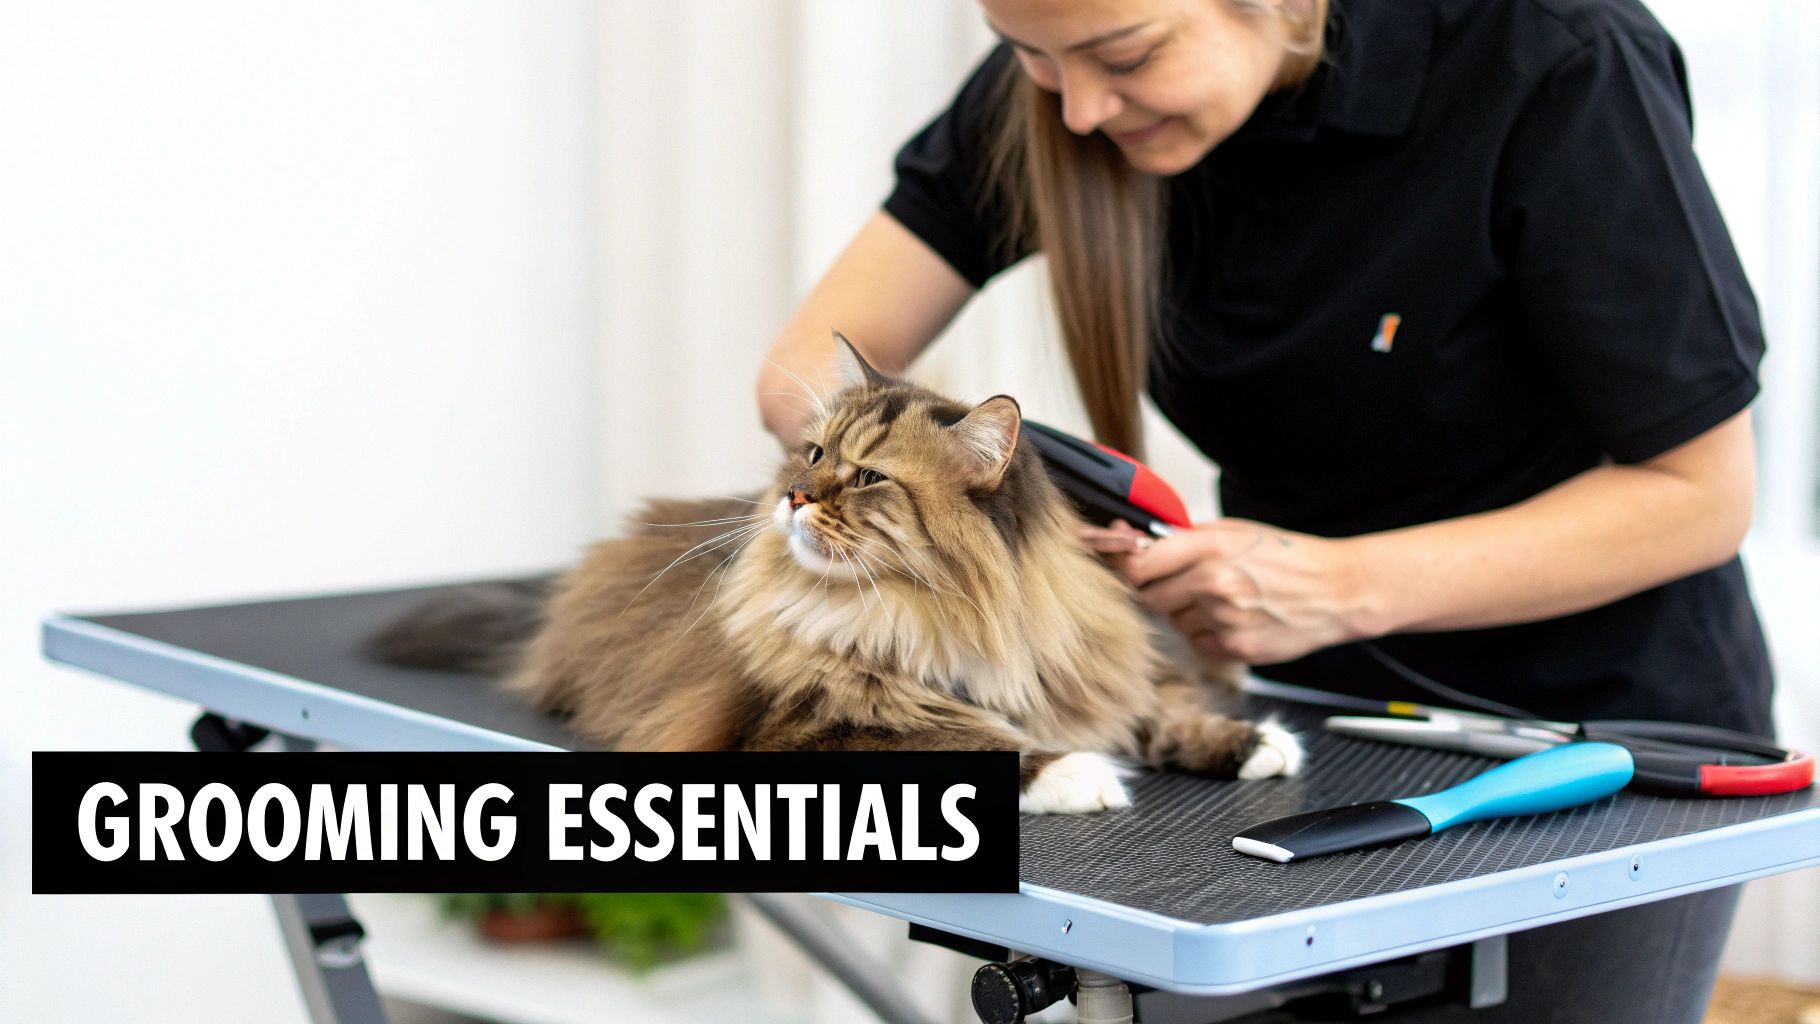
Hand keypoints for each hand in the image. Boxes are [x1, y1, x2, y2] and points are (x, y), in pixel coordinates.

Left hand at [1079, 518, 1379, 663]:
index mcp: (1211, 547)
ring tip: (1223, 598)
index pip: (1139, 564)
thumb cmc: (1287, 556)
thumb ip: (1185, 538)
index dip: (1125, 566)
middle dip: (1159, 590)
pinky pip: (1197, 642)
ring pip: (1174, 621)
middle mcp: (1214, 583)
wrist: (1337, 590)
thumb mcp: (1236, 531)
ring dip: (1187, 612)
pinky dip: (1207, 633)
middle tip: (1183, 582)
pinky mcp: (1235, 648)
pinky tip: (1235, 618)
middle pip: (1150, 597)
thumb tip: (1134, 539)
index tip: (1124, 565)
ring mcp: (1223, 619)